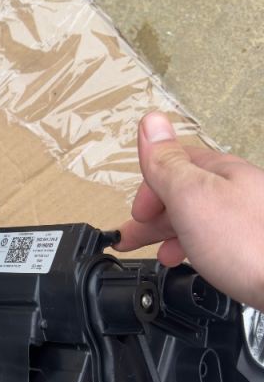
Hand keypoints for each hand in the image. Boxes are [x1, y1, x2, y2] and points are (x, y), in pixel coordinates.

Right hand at [116, 111, 263, 309]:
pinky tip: (193, 259)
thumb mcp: (192, 196)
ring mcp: (247, 216)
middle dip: (153, 215)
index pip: (174, 163)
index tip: (136, 214)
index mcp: (222, 171)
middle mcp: (237, 189)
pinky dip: (195, 247)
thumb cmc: (249, 245)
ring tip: (160, 255)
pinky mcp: (253, 244)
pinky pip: (215, 238)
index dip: (148, 188)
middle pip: (184, 192)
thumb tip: (151, 122)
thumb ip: (167, 163)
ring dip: (171, 233)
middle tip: (131, 238)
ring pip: (199, 217)